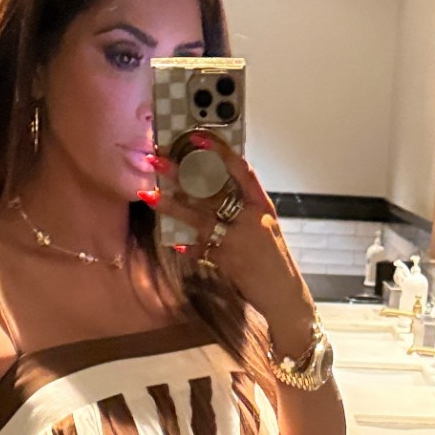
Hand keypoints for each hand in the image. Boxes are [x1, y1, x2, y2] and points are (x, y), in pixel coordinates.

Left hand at [141, 132, 313, 346]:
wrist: (285, 296)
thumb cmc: (274, 262)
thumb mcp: (265, 230)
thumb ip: (243, 211)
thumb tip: (211, 195)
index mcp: (262, 206)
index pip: (241, 170)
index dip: (219, 151)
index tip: (196, 137)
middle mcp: (250, 218)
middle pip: (212, 189)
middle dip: (181, 172)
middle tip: (157, 159)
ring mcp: (238, 239)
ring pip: (199, 217)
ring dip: (172, 206)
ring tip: (149, 195)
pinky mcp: (227, 261)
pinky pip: (202, 250)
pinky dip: (189, 247)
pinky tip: (175, 242)